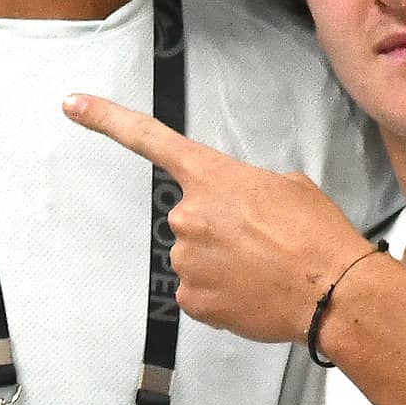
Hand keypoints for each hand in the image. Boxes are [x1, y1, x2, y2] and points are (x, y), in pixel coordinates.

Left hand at [62, 92, 369, 341]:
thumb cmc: (317, 235)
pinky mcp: (192, 299)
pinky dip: (223, 294)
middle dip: (220, 229)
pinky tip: (253, 293)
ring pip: (195, 258)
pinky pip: (200, 292)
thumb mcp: (288, 188)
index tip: (72, 104)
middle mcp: (188, 214)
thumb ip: (248, 189)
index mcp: (212, 176)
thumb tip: (242, 210)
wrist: (333, 290)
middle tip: (261, 242)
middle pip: (192, 218)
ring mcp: (185, 259)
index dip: (105, 119)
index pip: (149, 138)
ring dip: (223, 263)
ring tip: (264, 269)